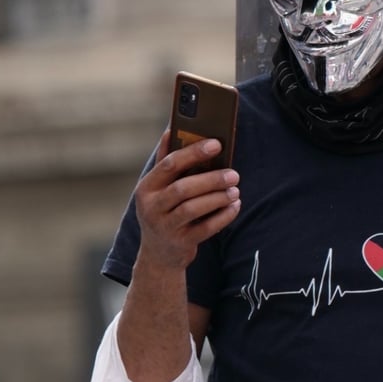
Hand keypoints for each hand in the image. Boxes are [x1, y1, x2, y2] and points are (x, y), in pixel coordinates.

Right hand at [134, 130, 240, 271]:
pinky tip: (235, 206)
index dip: (194, 152)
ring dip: (218, 197)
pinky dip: (223, 216)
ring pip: (193, 209)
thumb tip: (172, 127)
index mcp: (147, 187)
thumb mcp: (158, 187)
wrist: (159, 254)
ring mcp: (165, 227)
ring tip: (235, 189)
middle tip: (234, 173)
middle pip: (183, 188)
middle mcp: (151, 207)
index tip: (217, 143)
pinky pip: (206, 229)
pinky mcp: (181, 243)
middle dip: (211, 179)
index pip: (169, 165)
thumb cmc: (164, 209)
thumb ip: (166, 159)